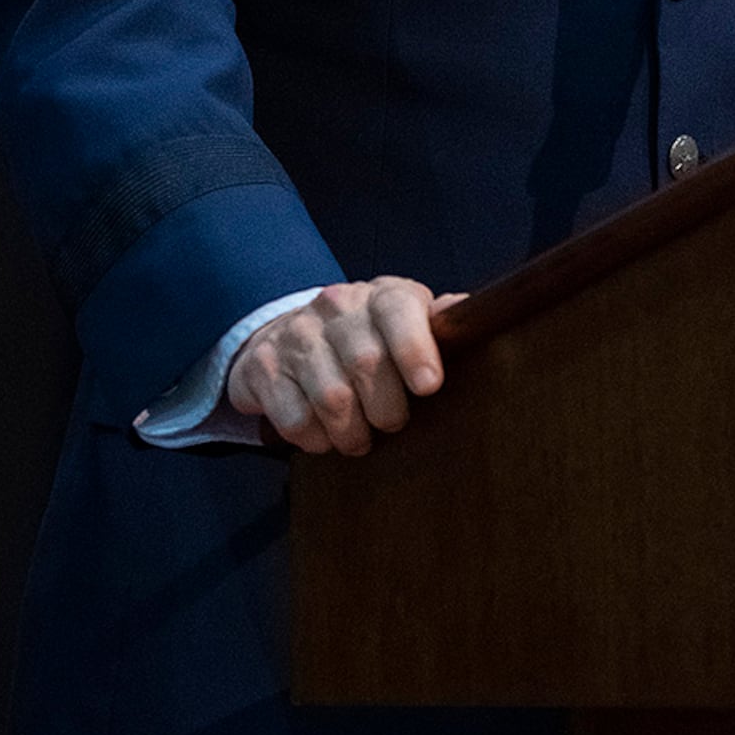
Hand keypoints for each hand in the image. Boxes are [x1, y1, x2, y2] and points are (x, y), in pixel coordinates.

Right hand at [226, 275, 464, 455]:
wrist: (290, 331)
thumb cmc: (368, 334)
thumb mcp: (407, 321)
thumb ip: (439, 323)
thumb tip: (472, 314)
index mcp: (381, 295)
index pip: (399, 311)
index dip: (415, 349)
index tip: (428, 386)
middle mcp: (336, 307)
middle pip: (367, 364)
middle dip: (387, 409)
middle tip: (393, 423)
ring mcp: (296, 334)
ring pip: (331, 398)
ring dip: (352, 432)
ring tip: (360, 438)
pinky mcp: (262, 367)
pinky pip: (294, 419)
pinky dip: (315, 439)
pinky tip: (325, 435)